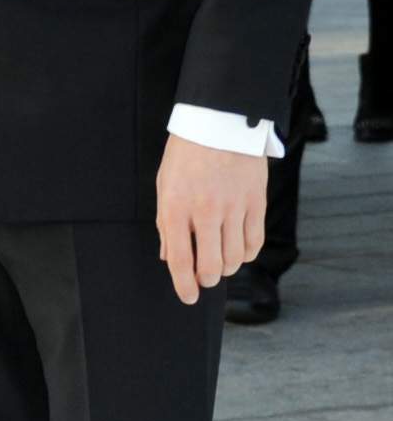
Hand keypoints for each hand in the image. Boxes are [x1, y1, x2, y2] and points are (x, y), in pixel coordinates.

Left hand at [156, 133, 265, 304]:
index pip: (180, 260)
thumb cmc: (186, 155)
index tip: (188, 297)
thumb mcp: (165, 185)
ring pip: (235, 259)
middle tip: (204, 278)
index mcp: (176, 207)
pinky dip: (247, 254)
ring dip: (226, 268)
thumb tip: (169, 258)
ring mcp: (234, 208)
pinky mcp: (256, 203)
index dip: (184, 286)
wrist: (218, 123)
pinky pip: (255, 243)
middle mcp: (205, 211)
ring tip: (219, 262)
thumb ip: (166, 224)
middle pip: (211, 266)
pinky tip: (239, 251)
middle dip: (206, 279)